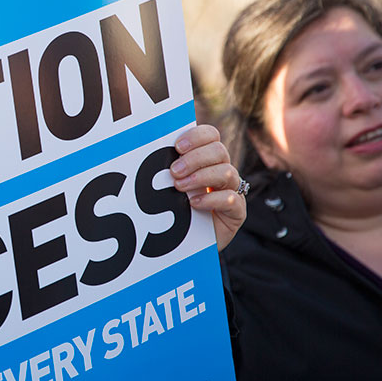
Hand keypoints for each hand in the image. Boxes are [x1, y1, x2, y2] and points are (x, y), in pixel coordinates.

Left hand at [170, 124, 245, 249]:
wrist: (182, 245)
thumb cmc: (171, 210)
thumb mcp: (166, 185)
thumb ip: (164, 168)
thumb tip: (145, 150)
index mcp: (205, 159)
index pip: (210, 135)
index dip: (196, 136)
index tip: (177, 146)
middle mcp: (221, 171)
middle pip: (219, 150)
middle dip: (195, 158)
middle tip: (174, 171)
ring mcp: (231, 191)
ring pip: (227, 172)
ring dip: (201, 177)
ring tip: (180, 187)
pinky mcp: (236, 212)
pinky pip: (231, 199)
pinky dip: (211, 199)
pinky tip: (194, 204)